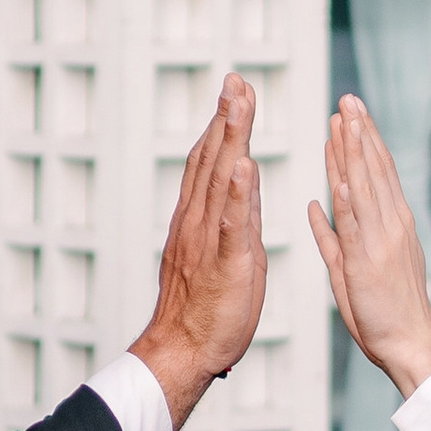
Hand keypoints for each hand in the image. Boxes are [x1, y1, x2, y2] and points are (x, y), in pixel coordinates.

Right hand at [132, 75, 267, 430]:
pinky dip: (237, 193)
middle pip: (212, 160)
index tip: (235, 91)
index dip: (223, 124)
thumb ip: (236, 218)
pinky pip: (230, 224)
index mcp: (200, 219)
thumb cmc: (208, 309)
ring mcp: (208, 240)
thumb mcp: (230, 253)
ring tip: (239, 104)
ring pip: (220, 181)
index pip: (211, 162)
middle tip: (236, 79)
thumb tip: (246, 186)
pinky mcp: (224, 264)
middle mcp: (198, 222)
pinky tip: (244, 166)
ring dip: (231, 140)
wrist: (184, 350)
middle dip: (226, 117)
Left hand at [310, 96, 430, 396]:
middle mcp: (390, 225)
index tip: (350, 112)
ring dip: (354, 153)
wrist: (409, 343)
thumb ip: (331, 233)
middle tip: (347, 99)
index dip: (363, 140)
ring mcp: (381, 242)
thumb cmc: (383, 310)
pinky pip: (355, 227)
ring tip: (344, 120)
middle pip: (373, 170)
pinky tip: (340, 177)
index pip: (377, 173)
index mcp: (390, 224)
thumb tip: (314, 203)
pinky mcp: (367, 263)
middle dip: (359, 133)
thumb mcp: (352, 265)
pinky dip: (348, 201)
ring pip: (365, 189)